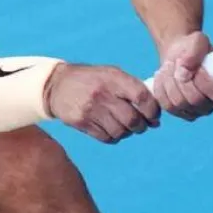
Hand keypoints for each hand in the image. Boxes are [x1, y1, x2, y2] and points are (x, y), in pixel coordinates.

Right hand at [45, 63, 161, 143]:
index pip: (141, 97)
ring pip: (120, 131)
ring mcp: (90, 109)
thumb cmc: (93, 80)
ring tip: (125, 127)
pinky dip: (114, 137)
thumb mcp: (112, 74)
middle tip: (141, 125)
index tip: (154, 116)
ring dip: (127, 133)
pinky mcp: (81, 122)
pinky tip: (112, 129)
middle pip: (132, 119)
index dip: (152, 110)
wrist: (58, 85)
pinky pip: (106, 138)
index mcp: (113, 78)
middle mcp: (102, 93)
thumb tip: (155, 115)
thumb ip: (133, 89)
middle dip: (142, 126)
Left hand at [151, 31, 212, 120]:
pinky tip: (164, 77)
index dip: (202, 79)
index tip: (194, 65)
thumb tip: (184, 72)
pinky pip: (167, 106)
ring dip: (169, 82)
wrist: (180, 56)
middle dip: (181, 78)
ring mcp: (200, 110)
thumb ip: (195, 51)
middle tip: (177, 63)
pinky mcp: (183, 113)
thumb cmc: (193, 48)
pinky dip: (161, 89)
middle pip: (195, 100)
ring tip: (170, 67)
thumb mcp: (197, 40)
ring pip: (178, 103)